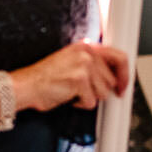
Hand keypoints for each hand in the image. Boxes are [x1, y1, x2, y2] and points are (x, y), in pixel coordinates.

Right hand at [11, 41, 128, 111]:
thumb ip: (91, 62)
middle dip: (100, 90)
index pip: (119, 56)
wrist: (25, 86)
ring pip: (103, 93)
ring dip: (89, 97)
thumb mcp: (70, 61)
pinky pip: (92, 102)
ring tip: (72, 92)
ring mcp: (84, 65)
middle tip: (84, 92)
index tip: (123, 86)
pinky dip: (81, 105)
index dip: (125, 74)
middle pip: (111, 79)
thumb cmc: (45, 78)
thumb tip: (112, 73)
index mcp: (86, 46)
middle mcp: (87, 52)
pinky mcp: (79, 79)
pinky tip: (68, 97)